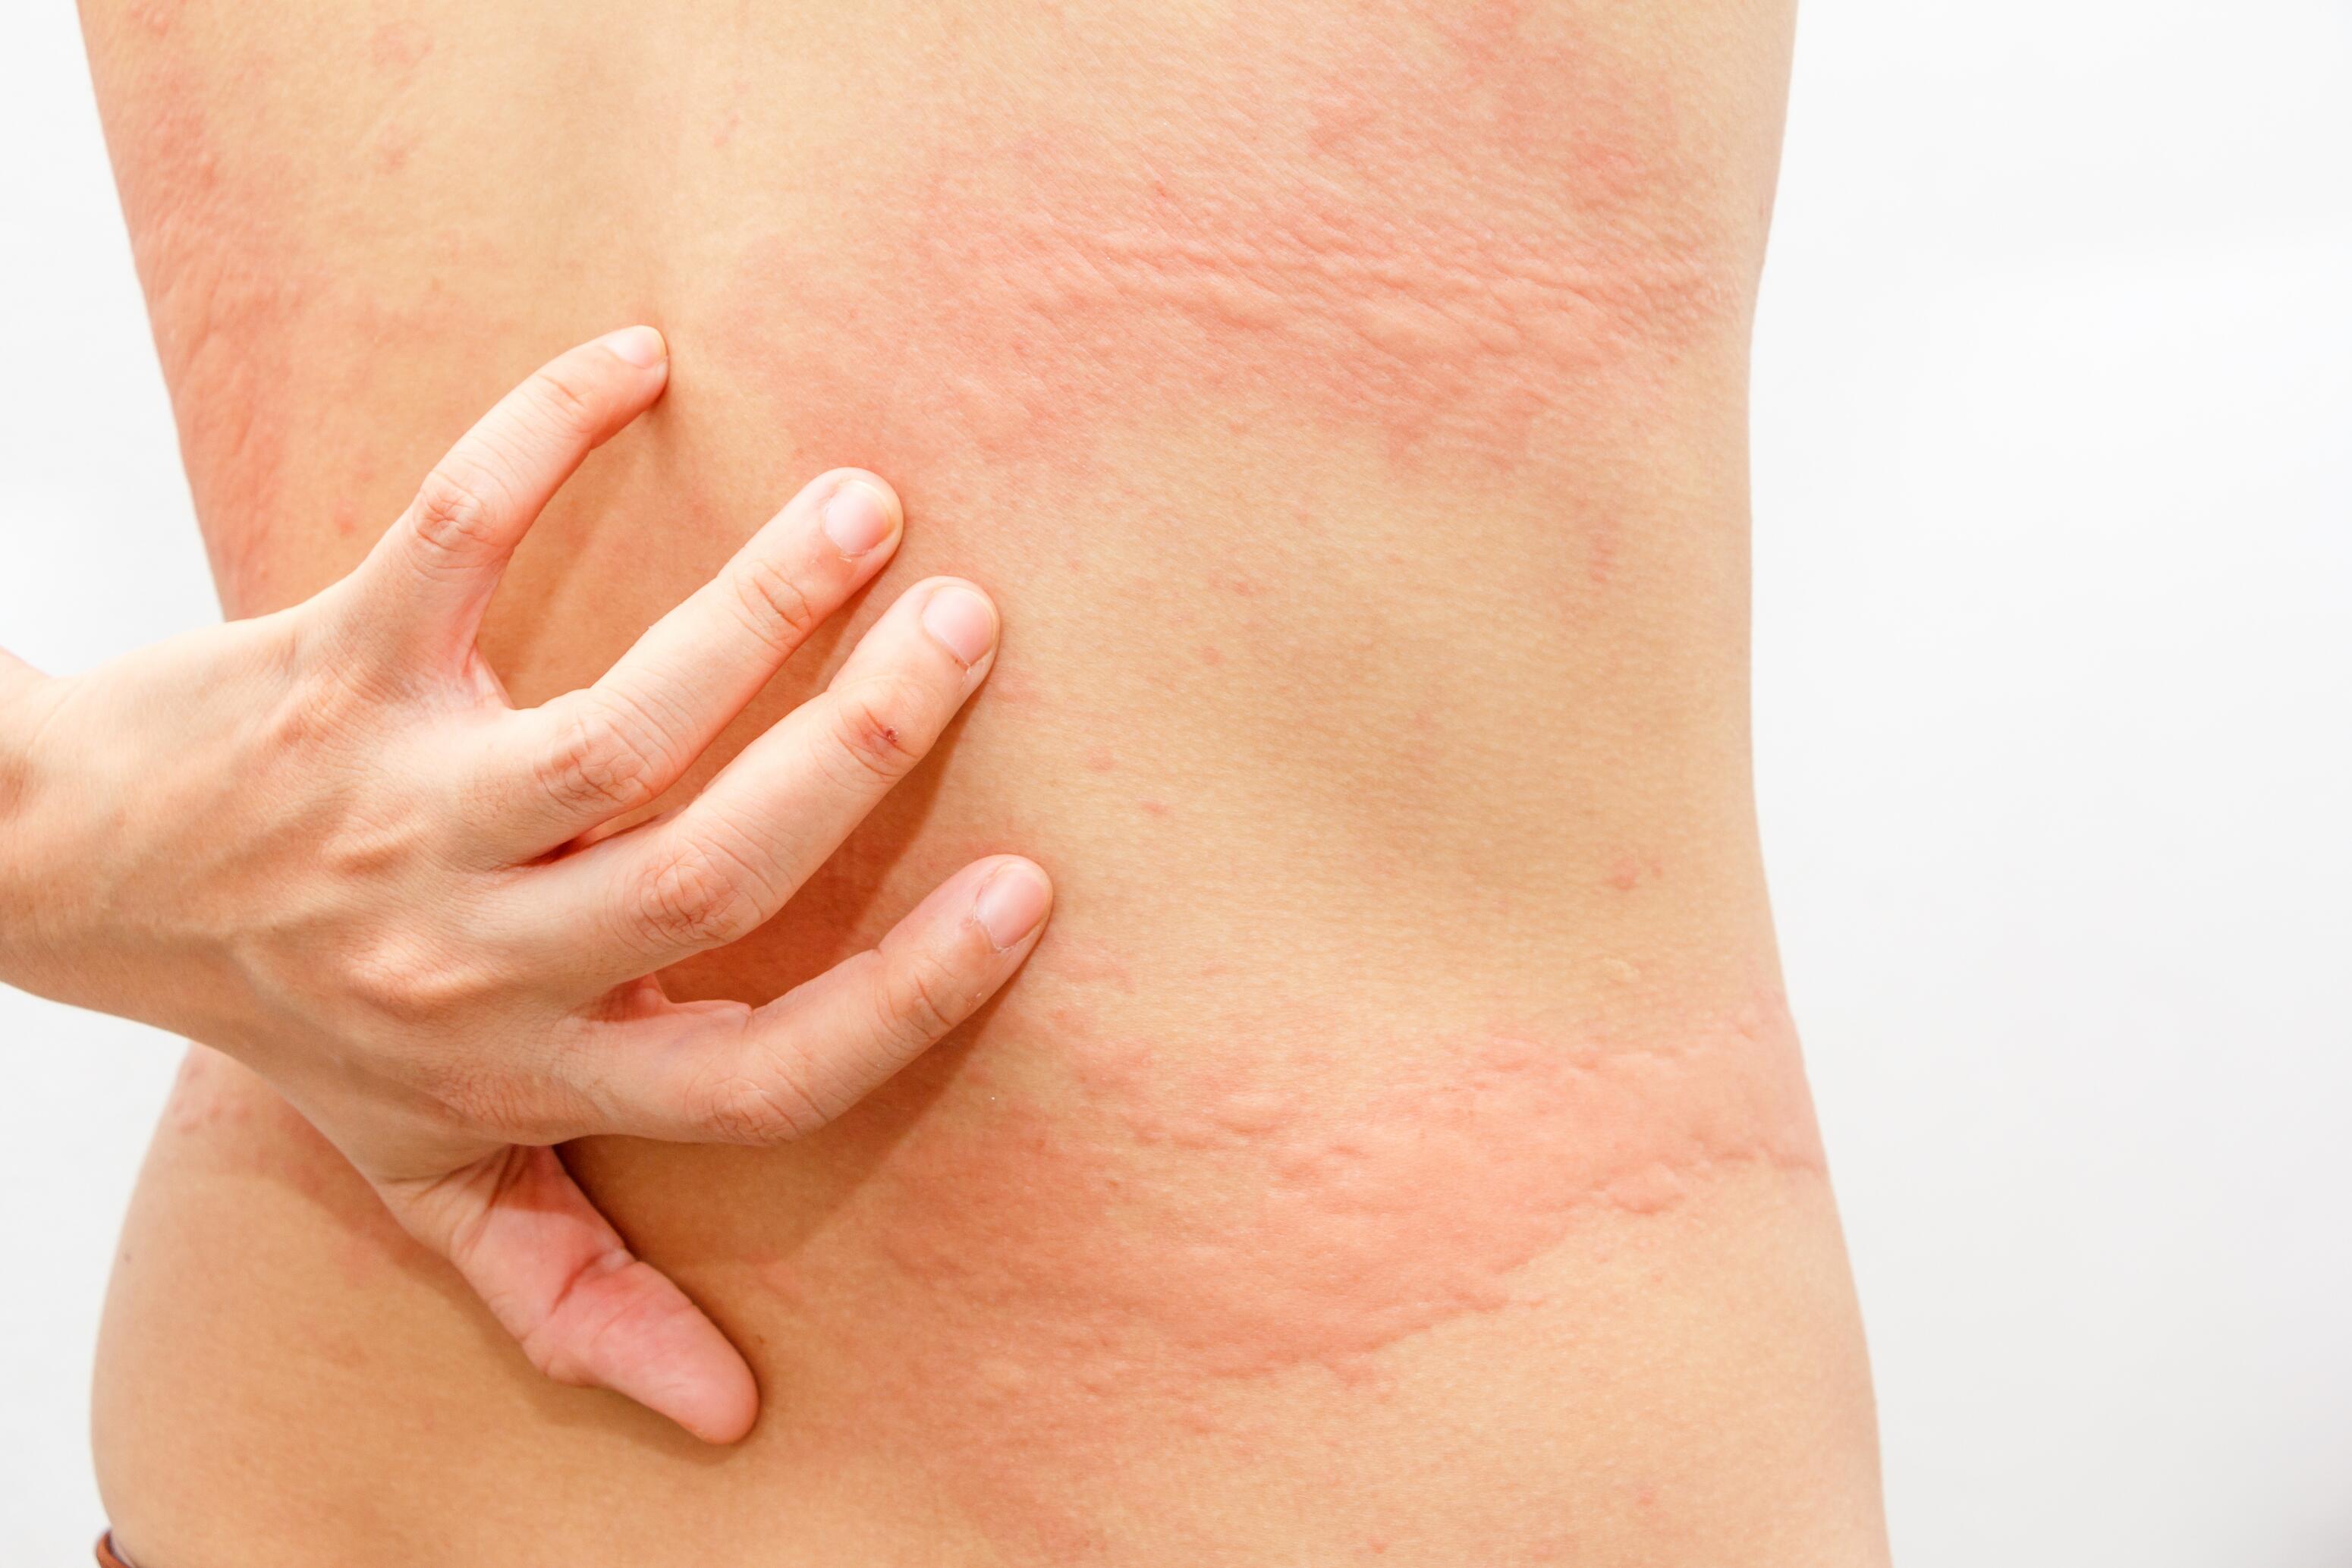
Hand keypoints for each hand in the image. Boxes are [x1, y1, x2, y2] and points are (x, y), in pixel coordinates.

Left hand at [0, 328, 1051, 1441]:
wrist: (66, 879)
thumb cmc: (289, 1013)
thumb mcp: (423, 1172)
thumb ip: (564, 1282)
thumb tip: (734, 1417)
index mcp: (528, 1066)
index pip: (760, 1072)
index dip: (910, 997)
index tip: (1027, 893)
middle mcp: (472, 953)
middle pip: (716, 870)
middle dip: (867, 750)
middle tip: (972, 627)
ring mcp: (400, 807)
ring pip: (620, 716)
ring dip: (766, 607)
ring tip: (868, 512)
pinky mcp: (327, 668)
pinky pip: (453, 537)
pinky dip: (543, 437)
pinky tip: (639, 362)